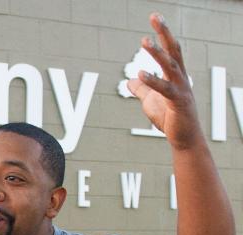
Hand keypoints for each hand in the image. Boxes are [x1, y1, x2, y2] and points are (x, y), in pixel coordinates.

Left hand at [126, 13, 203, 149]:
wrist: (183, 139)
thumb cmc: (169, 119)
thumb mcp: (151, 102)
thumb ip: (142, 90)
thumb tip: (130, 81)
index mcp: (175, 76)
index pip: (170, 50)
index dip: (163, 34)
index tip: (155, 18)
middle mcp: (181, 79)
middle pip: (173, 51)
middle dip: (164, 33)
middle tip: (155, 16)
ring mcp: (181, 89)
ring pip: (170, 67)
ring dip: (157, 53)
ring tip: (145, 41)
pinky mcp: (178, 103)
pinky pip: (165, 89)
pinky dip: (152, 81)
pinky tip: (140, 74)